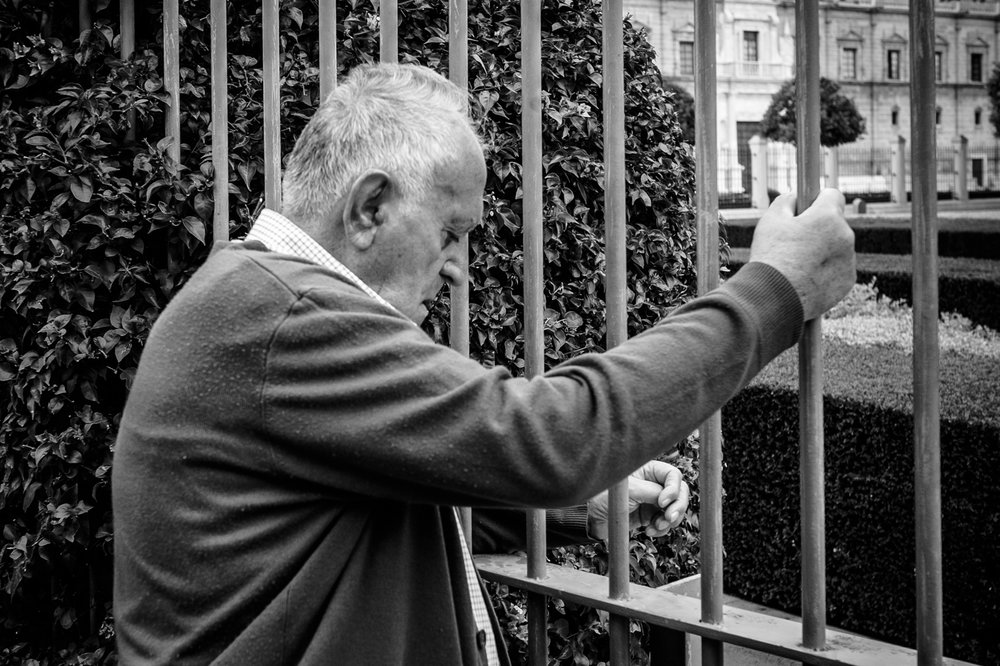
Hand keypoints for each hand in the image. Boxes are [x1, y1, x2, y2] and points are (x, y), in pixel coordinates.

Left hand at [587, 461, 689, 540]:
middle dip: (678, 507)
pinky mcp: (648, 516)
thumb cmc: (603, 497)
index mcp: (648, 470)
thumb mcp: (629, 491)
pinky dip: (661, 529)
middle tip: (668, 518)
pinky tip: (649, 532)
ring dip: (670, 520)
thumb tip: (669, 500)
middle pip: (680, 493)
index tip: (662, 502)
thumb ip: (651, 491)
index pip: (673, 475)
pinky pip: (665, 523)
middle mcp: (652, 484)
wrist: (589, 518)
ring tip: (656, 527)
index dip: (674, 489)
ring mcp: (652, 501)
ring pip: (675, 509)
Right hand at [748, 189, 855, 320]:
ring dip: (823, 251)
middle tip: (795, 242)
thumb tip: (794, 199)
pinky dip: (826, 272)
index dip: (818, 199)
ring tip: (797, 265)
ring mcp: (849, 260)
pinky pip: (838, 269)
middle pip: (834, 223)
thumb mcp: (770, 220)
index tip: (808, 206)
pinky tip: (805, 279)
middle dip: (819, 229)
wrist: (774, 298)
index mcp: (827, 216)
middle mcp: (845, 235)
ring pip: (837, 247)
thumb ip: (785, 202)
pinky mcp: (847, 281)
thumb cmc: (770, 256)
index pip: (833, 195)